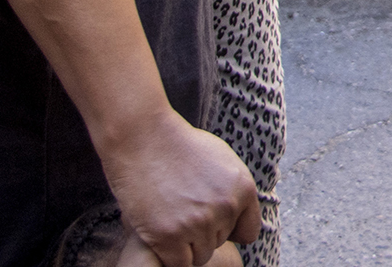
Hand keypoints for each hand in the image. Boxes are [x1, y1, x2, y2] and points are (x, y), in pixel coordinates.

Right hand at [102, 111, 260, 266]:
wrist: (142, 137)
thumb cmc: (178, 145)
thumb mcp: (221, 158)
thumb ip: (233, 188)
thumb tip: (237, 214)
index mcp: (243, 187)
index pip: (248, 232)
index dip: (228, 229)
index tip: (210, 221)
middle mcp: (226, 207)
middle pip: (219, 242)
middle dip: (202, 233)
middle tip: (180, 212)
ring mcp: (198, 223)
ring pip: (200, 256)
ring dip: (185, 246)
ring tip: (170, 222)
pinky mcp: (169, 236)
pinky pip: (178, 264)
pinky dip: (169, 256)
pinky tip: (159, 236)